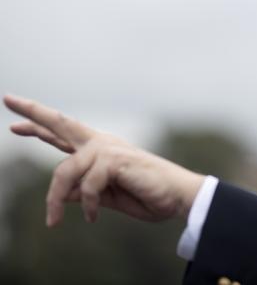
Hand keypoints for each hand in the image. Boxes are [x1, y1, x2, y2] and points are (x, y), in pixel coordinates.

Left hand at [3, 94, 204, 226]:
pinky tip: (92, 216)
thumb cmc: (148, 195)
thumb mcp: (107, 198)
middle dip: (34, 112)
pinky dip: (87, 204)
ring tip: (52, 221)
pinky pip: (87, 184)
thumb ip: (85, 192)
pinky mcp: (115, 159)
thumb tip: (63, 193)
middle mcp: (102, 144)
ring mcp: (108, 149)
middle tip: (8, 98)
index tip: (16, 123)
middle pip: (61, 124)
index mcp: (100, 151)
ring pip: (65, 170)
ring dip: (54, 198)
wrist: (178, 196)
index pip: (64, 135)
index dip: (39, 128)